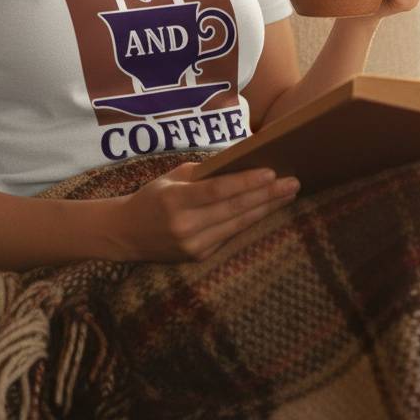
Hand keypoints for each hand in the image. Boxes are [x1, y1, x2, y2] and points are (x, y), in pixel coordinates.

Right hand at [113, 161, 299, 262]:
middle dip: (267, 195)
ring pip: (238, 225)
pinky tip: (268, 208)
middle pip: (234, 209)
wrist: (126, 234)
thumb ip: (205, 174)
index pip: (218, 191)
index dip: (246, 183)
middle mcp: (185, 226)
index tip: (272, 173)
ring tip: (289, 194)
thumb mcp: (172, 177)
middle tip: (293, 182)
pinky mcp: (200, 256)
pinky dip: (251, 220)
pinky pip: (231, 235)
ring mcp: (193, 245)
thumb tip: (241, 163)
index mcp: (175, 200)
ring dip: (266, 208)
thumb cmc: (153, 196)